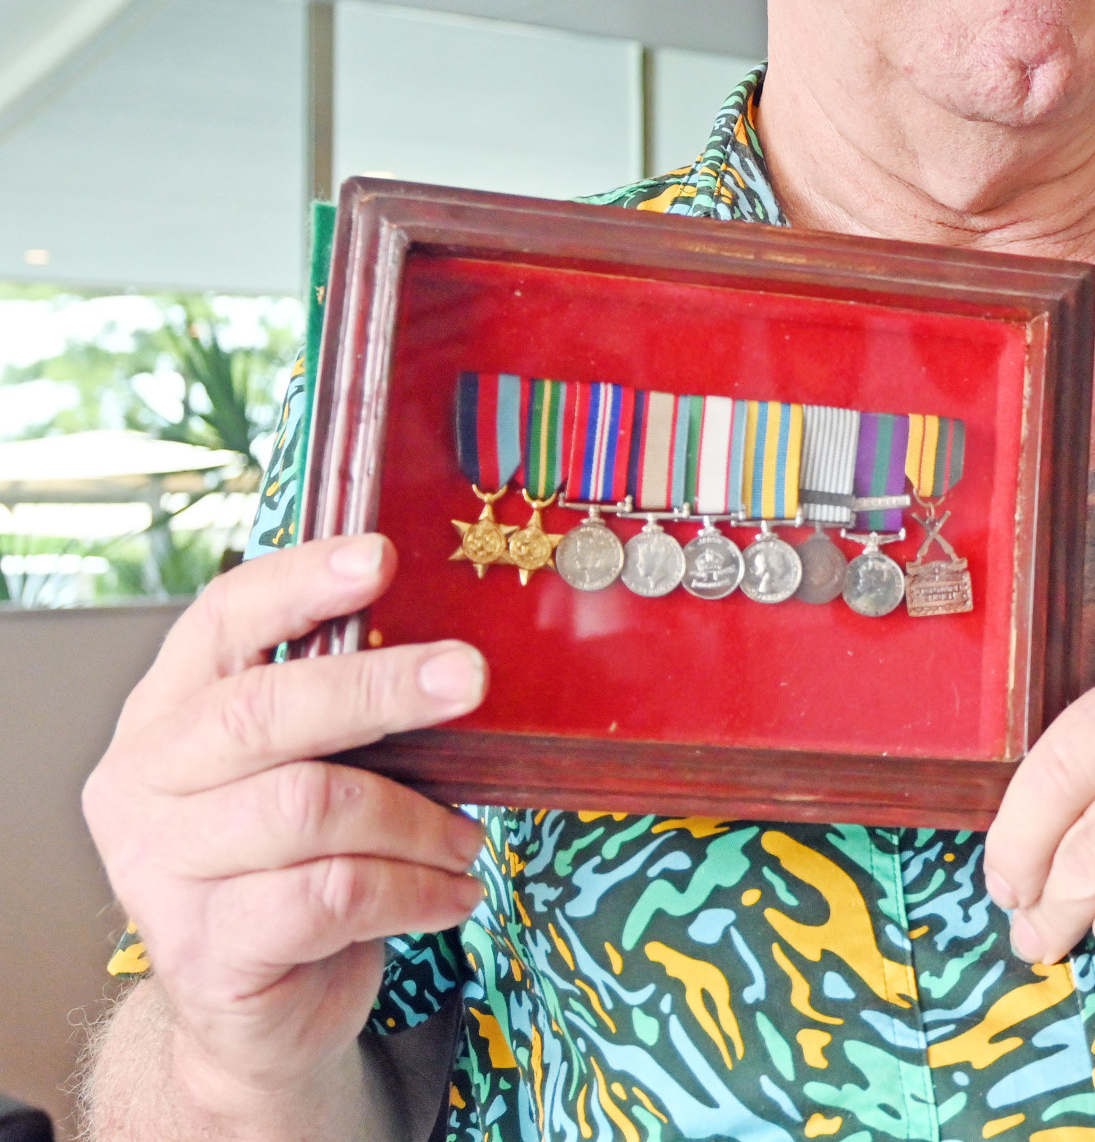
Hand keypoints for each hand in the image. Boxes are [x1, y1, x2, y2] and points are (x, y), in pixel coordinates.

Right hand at [82, 536, 488, 1109]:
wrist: (258, 1014)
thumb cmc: (298, 868)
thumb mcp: (309, 771)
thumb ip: (344, 711)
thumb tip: (454, 651)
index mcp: (169, 713)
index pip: (221, 618)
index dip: (299, 582)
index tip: (379, 557)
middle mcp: (146, 782)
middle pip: (263, 709)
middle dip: (381, 687)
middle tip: (471, 678)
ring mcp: (163, 870)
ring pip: (311, 806)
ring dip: (417, 819)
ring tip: (466, 840)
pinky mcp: (208, 949)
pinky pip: (332, 894)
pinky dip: (414, 889)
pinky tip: (451, 894)